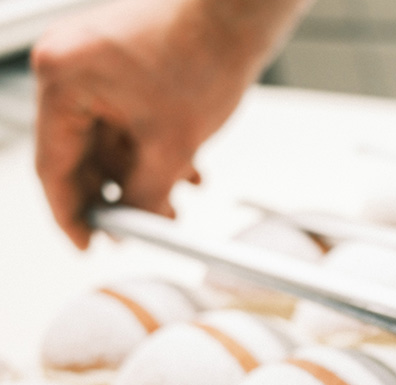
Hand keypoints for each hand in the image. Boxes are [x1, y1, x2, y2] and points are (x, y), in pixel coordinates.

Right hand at [33, 0, 306, 247]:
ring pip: (107, 141)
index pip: (52, 166)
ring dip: (139, 176)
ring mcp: (91, 62)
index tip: (88, 245)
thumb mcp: (172, 147)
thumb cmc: (204, 57)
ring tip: (173, 205)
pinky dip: (149, 149)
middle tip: (134, 232)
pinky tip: (185, 173)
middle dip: (114, 196)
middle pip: (79, 154)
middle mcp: (66, 66)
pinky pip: (123, 120)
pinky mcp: (117, 62)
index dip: (71, 215)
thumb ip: (143, 195)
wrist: (238, 14)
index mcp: (62, 80)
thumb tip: (129, 228)